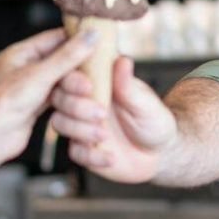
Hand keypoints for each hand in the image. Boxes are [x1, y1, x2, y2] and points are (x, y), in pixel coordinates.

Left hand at [0, 29, 95, 158]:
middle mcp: (25, 68)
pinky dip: (72, 102)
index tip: (99, 42)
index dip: (78, 40)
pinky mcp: (35, 106)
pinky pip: (59, 99)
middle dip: (81, 72)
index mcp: (21, 53)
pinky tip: (86, 105)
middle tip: (98, 77)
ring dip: (78, 91)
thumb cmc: (5, 104)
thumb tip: (91, 35)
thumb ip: (68, 56)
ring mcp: (30, 88)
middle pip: (61, 62)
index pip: (56, 38)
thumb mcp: (40, 75)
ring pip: (61, 83)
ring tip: (95, 97)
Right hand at [49, 57, 176, 183]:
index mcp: (96, 82)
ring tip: (104, 135)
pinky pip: (74, 152)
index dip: (72, 79)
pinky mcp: (82, 149)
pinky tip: (110, 157)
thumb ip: (128, 86)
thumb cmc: (153, 119)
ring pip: (59, 123)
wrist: (160, 152)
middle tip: (101, 114)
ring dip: (80, 129)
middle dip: (75, 106)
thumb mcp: (144, 102)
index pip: (71, 73)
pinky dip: (91, 156)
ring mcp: (80, 125)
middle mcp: (83, 101)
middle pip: (58, 98)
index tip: (88, 87)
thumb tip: (123, 60)